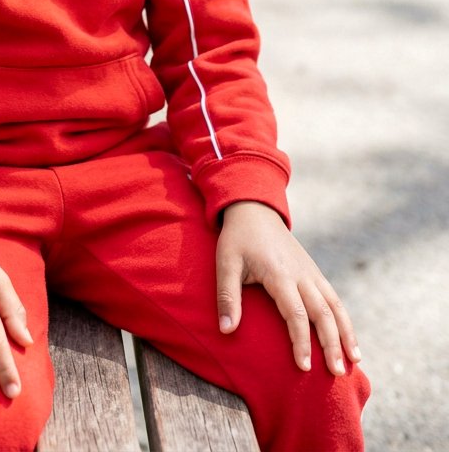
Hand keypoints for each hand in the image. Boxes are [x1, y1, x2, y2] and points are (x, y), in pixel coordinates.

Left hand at [216, 201, 361, 375]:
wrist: (255, 209)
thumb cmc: (238, 238)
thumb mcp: (226, 262)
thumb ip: (227, 296)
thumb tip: (226, 331)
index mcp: (280, 274)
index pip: (296, 314)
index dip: (301, 342)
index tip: (304, 367)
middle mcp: (301, 274)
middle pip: (323, 313)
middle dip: (332, 344)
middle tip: (337, 373)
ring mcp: (311, 272)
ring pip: (335, 305)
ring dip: (346, 333)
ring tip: (355, 360)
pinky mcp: (314, 271)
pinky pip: (334, 297)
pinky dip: (344, 318)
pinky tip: (349, 338)